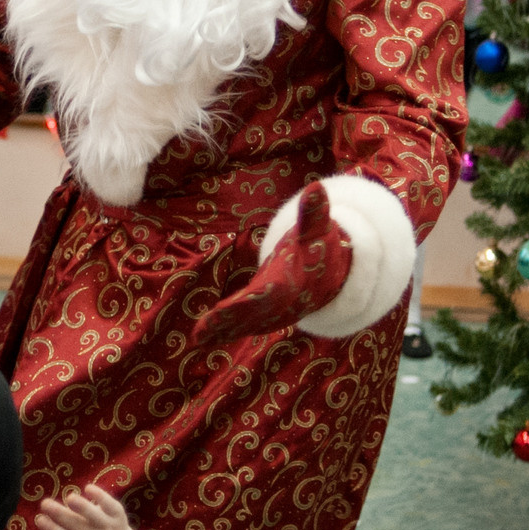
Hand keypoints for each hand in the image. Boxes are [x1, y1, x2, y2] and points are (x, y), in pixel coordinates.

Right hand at [29, 487, 145, 529]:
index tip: (39, 519)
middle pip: (78, 527)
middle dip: (61, 515)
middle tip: (44, 503)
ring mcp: (109, 526)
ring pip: (95, 516)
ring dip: (83, 507)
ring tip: (69, 497)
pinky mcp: (118, 514)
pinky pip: (110, 505)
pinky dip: (101, 496)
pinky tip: (88, 488)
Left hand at [196, 181, 352, 344]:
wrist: (331, 277)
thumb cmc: (319, 249)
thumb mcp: (318, 230)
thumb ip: (314, 213)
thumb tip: (315, 189)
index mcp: (291, 282)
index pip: (267, 294)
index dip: (248, 302)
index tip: (226, 309)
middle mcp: (281, 304)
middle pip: (251, 315)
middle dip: (227, 322)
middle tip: (201, 332)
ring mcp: (274, 314)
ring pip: (245, 325)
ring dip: (221, 332)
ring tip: (197, 339)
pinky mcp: (266, 317)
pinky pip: (243, 327)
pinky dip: (223, 334)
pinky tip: (201, 340)